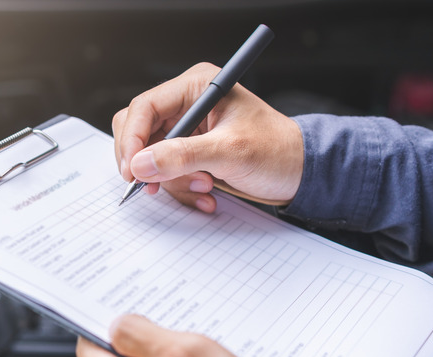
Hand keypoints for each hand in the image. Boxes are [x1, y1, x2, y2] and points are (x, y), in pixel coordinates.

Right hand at [113, 63, 304, 212]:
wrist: (300, 172)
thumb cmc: (277, 151)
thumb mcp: (230, 152)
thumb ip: (184, 156)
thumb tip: (141, 164)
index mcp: (197, 86)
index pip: (145, 107)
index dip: (133, 140)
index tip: (132, 171)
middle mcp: (188, 104)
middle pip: (141, 131)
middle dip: (150, 163)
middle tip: (157, 186)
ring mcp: (188, 129)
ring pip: (152, 157)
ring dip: (172, 180)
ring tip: (204, 188)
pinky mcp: (191, 152)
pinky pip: (167, 172)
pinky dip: (181, 188)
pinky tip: (206, 194)